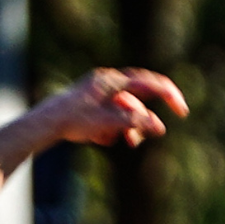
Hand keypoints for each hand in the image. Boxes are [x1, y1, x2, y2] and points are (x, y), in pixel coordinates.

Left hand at [38, 68, 189, 148]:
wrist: (43, 124)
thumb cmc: (73, 120)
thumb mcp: (109, 122)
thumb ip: (135, 122)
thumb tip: (159, 126)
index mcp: (113, 81)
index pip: (150, 83)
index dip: (169, 95)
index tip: (181, 110)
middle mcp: (106, 83)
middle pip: (136, 100)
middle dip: (141, 120)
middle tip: (144, 136)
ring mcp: (96, 94)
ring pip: (122, 111)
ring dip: (125, 127)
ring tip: (124, 142)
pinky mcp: (88, 105)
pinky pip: (108, 117)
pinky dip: (109, 128)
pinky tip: (99, 138)